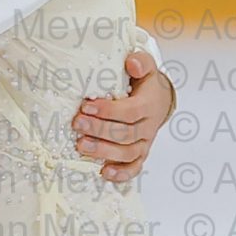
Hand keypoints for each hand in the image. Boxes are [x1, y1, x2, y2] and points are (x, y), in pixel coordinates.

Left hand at [72, 50, 175, 184]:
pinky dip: (121, 174)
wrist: (159, 100)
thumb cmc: (145, 83)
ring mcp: (145, 143)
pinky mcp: (141, 154)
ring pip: (127, 153)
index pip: (130, 111)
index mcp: (149, 105)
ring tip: (81, 146)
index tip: (86, 106)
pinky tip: (104, 173)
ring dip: (104, 152)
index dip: (108, 111)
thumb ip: (141, 62)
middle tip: (77, 124)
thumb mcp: (146, 67)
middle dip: (99, 130)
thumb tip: (131, 62)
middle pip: (125, 134)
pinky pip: (134, 168)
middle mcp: (148, 126)